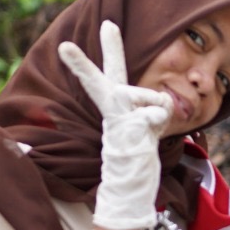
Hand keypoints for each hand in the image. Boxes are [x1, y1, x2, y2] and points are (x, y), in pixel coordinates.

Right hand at [58, 21, 172, 229]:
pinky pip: (157, 112)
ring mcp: (118, 119)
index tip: (66, 43)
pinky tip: (149, 135)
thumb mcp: (150, 124)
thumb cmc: (139, 153)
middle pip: (101, 78)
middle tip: (73, 41)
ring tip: (148, 130)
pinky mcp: (127, 129)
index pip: (108, 74)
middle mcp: (112, 108)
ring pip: (152, 95)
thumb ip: (156, 106)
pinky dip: (160, 119)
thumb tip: (164, 101)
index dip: (95, 55)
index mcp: (115, 104)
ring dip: (160, 109)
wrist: (128, 188)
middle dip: (89, 59)